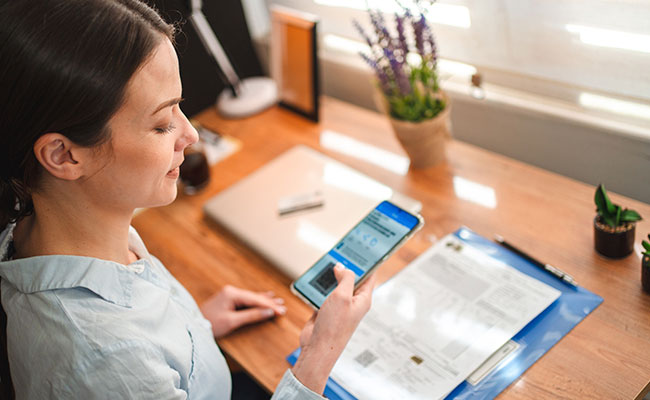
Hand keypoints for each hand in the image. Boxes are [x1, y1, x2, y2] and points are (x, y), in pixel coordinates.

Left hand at [200, 285, 285, 337]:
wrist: (193, 325)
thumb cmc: (210, 324)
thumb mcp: (232, 321)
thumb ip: (251, 316)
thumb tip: (268, 312)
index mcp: (232, 294)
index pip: (255, 299)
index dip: (269, 306)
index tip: (281, 311)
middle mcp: (231, 291)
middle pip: (255, 297)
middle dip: (269, 302)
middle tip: (283, 307)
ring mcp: (229, 294)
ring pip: (251, 297)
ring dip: (264, 300)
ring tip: (277, 301)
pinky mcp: (227, 299)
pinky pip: (246, 299)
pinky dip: (256, 300)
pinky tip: (263, 298)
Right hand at [292, 264, 375, 393]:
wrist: (317, 348)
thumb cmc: (334, 326)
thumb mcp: (342, 297)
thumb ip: (345, 279)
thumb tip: (342, 267)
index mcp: (363, 299)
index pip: (369, 276)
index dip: (367, 263)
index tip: (364, 249)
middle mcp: (352, 302)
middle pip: (350, 279)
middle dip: (345, 267)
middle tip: (340, 252)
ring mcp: (338, 306)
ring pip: (335, 285)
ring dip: (329, 276)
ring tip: (325, 262)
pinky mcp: (325, 310)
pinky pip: (323, 293)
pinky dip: (318, 286)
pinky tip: (314, 278)